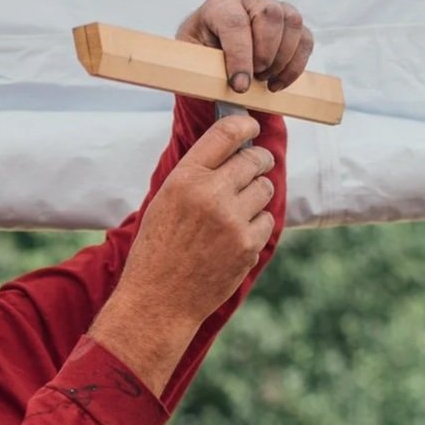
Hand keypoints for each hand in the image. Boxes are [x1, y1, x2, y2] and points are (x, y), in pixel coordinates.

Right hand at [92, 113, 273, 393]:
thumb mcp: (164, 202)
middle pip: (254, 159)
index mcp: (185, 179)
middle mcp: (211, 194)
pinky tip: (237, 235)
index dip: (246, 124)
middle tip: (256, 165)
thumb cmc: (157, 250)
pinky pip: (268, 220)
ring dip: (258, 193)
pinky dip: (257, 225)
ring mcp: (233, 221)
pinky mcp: (248, 246)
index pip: (226, 133)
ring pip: (265, 189)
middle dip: (259, 160)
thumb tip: (231, 148)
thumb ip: (195, 175)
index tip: (253, 125)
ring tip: (240, 207)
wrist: (158, 300)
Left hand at [176, 0, 313, 92]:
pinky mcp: (290, 24)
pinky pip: (305, 39)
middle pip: (270, 15)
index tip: (239, 85)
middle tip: (254, 78)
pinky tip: (277, 83)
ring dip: (282, 60)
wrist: (211, 49)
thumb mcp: (190, 58)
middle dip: (265, 54)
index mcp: (220, 4)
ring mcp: (274, 7)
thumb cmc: (200, 54)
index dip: (240, 56)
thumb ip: (202, 66)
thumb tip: (228, 83)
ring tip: (264, 81)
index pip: (235, 22)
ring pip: (292, 23)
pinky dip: (296, 65)